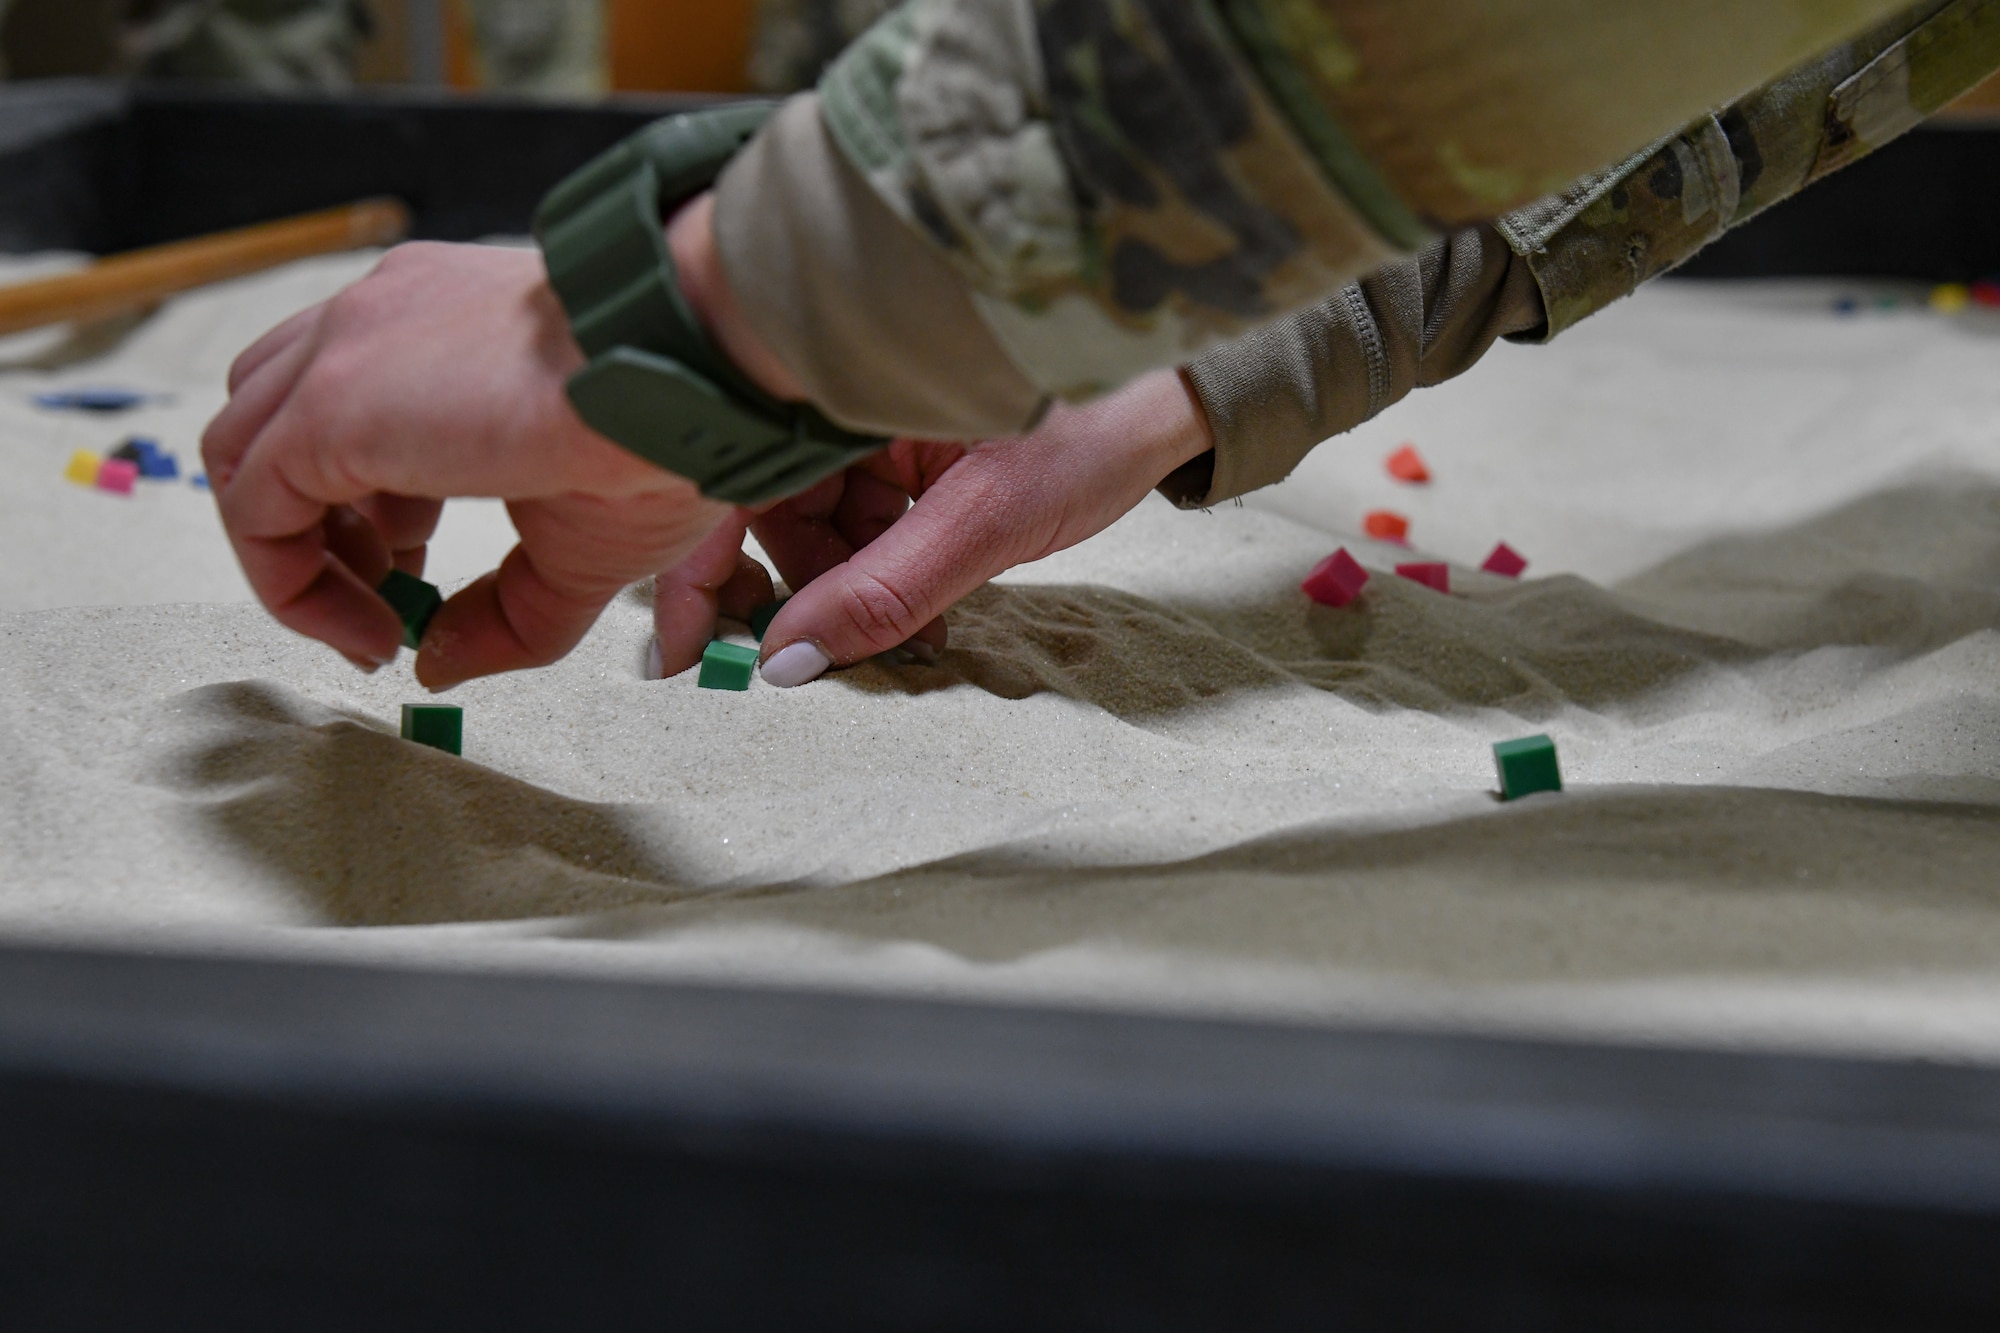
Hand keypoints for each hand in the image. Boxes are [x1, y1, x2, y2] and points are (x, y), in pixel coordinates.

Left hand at [203, 240, 736, 689]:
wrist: (680, 376)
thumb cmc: (660, 434)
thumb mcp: (574, 547)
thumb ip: (501, 610)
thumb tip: (437, 663)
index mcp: (438, 321)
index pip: (343, 399)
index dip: (364, 505)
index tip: (412, 574)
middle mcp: (380, 318)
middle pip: (274, 418)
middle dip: (320, 523)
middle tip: (387, 593)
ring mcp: (344, 350)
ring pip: (244, 451)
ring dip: (293, 552)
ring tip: (369, 618)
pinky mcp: (326, 404)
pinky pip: (253, 505)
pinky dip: (288, 579)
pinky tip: (363, 626)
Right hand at [650, 369, 1215, 685]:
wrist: (1172, 399)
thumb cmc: (1092, 427)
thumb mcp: (986, 522)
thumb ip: (884, 592)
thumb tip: (787, 661)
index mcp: (836, 374)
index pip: (727, 476)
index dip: (695, 566)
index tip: (685, 654)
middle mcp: (836, 390)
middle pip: (764, 505)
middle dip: (795, 585)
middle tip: (819, 654)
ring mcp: (866, 420)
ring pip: (813, 519)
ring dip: (844, 583)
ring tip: (913, 622)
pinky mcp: (898, 447)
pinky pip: (858, 516)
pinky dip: (878, 566)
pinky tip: (923, 600)